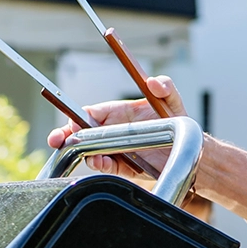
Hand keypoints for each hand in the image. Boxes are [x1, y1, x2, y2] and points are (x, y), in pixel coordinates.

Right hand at [44, 76, 188, 177]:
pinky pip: (106, 165)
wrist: (190, 150)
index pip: (90, 112)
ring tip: (84, 153)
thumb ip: (165, 87)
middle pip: (82, 132)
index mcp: (118, 112)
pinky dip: (100, 164)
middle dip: (66, 135)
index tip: (73, 123)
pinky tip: (99, 161)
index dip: (77, 117)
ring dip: (82, 152)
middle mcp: (113, 130)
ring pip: (90, 150)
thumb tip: (154, 82)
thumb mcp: (173, 101)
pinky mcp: (124, 165)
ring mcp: (116, 148)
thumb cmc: (177, 121)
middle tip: (56, 140)